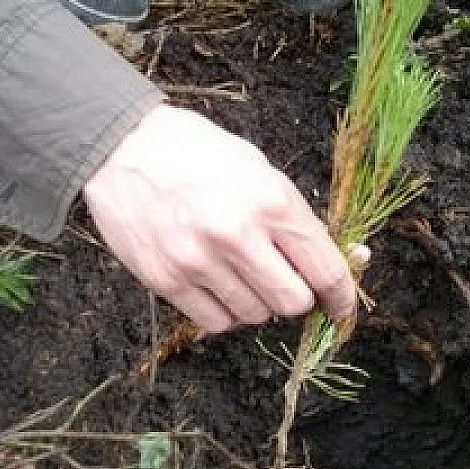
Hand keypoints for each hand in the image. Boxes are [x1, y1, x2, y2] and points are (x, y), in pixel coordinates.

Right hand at [83, 103, 355, 333]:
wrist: (124, 146)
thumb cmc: (199, 153)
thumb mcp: (260, 171)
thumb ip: (296, 219)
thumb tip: (345, 258)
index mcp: (271, 202)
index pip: (325, 270)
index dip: (341, 297)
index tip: (340, 308)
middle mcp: (238, 235)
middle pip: (292, 303)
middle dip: (295, 297)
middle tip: (282, 280)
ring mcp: (199, 261)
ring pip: (254, 316)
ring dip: (256, 302)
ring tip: (237, 271)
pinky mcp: (166, 279)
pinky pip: (215, 322)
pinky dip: (223, 311)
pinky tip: (214, 283)